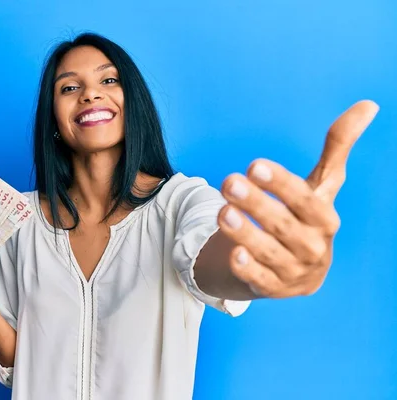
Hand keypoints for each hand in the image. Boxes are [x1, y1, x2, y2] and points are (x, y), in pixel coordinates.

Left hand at [217, 100, 378, 297]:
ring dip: (246, 234)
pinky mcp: (274, 287)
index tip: (254, 165)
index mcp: (324, 218)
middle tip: (228, 182)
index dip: (281, 183)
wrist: (296, 266)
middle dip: (257, 204)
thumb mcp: (320, 185)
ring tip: (222, 213)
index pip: (305, 199)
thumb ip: (337, 147)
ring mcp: (293, 270)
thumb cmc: (305, 217)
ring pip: (269, 252)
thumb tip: (368, 105)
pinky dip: (249, 269)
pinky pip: (261, 280)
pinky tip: (234, 253)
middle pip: (284, 225)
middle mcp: (313, 246)